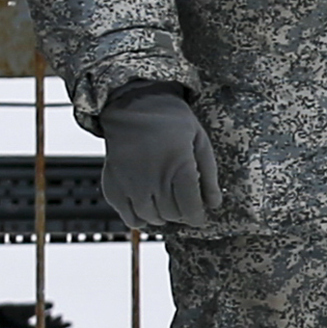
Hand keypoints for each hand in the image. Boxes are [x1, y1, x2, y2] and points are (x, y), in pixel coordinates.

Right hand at [97, 88, 214, 231]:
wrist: (134, 108)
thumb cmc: (172, 123)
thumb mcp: (200, 142)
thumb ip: (209, 175)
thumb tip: (214, 203)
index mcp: (178, 165)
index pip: (190, 207)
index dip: (197, 216)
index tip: (199, 216)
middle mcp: (152, 178)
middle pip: (172, 214)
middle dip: (182, 213)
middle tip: (183, 203)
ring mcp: (129, 184)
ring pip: (151, 218)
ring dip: (162, 216)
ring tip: (166, 202)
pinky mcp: (113, 187)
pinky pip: (129, 218)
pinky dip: (140, 219)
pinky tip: (147, 206)